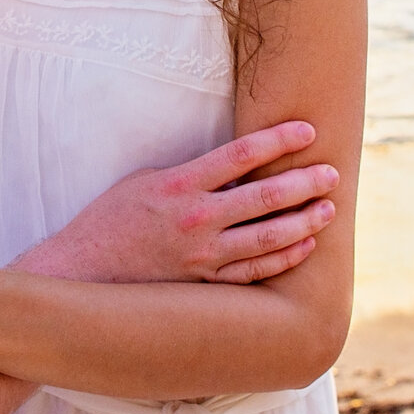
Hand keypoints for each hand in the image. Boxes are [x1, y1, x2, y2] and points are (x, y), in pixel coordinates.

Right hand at [15, 120, 338, 284]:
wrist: (82, 275)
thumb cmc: (109, 220)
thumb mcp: (144, 181)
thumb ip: (189, 172)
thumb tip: (231, 162)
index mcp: (179, 185)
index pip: (241, 155)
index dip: (278, 139)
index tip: (307, 129)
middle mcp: (195, 220)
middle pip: (264, 197)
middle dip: (304, 182)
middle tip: (331, 172)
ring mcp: (202, 256)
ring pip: (267, 238)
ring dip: (304, 222)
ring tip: (329, 208)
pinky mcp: (203, 283)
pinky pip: (253, 272)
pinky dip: (283, 259)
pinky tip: (305, 246)